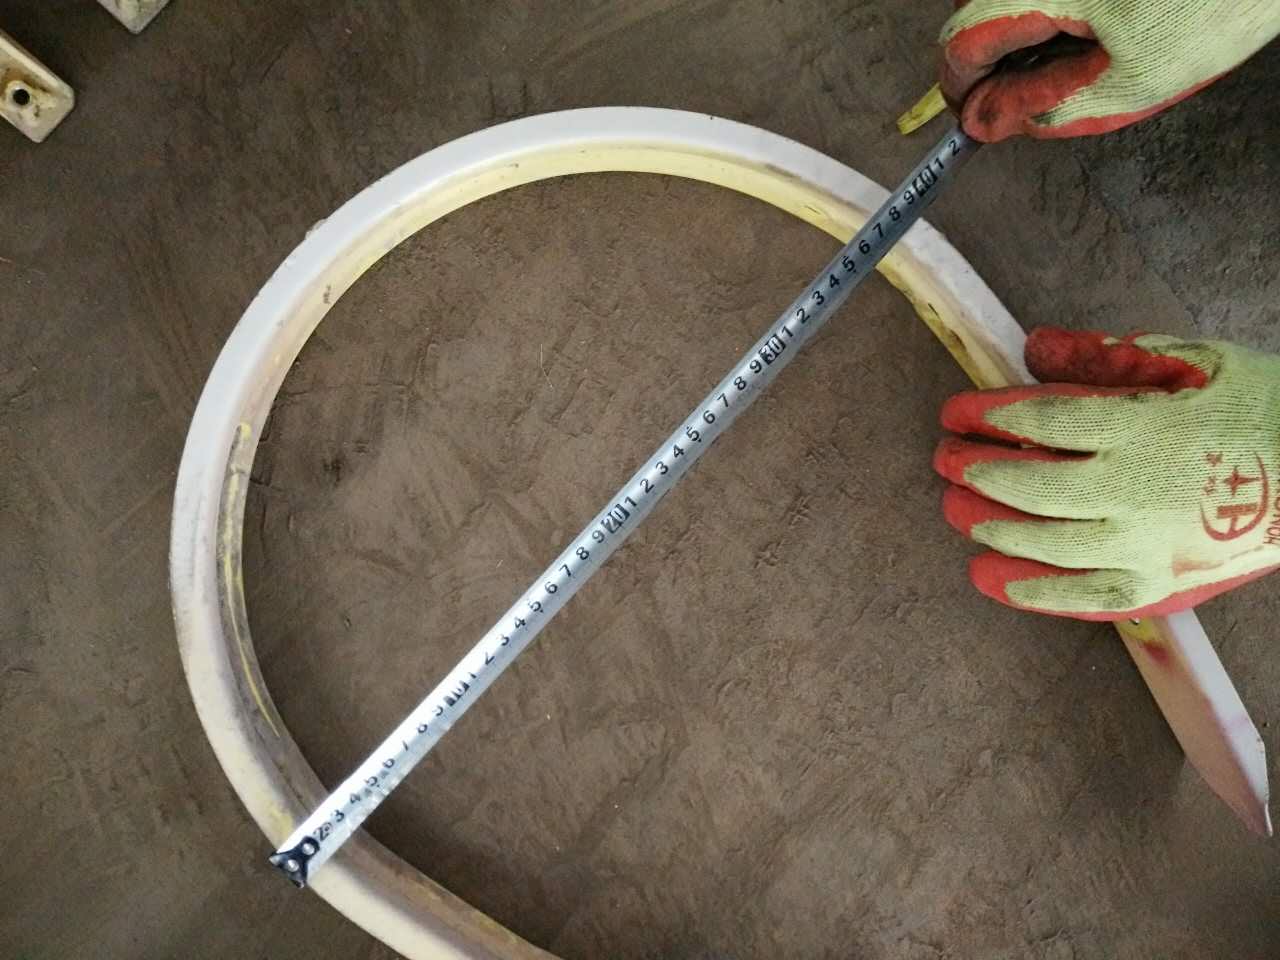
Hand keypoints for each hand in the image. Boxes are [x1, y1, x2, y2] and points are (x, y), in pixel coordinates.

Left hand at [934, 327, 1279, 619]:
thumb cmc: (1258, 410)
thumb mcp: (1193, 359)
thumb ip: (1108, 354)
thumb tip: (1033, 347)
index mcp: (1147, 427)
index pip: (1044, 421)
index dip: (988, 416)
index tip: (955, 411)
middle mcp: (1140, 491)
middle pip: (1033, 486)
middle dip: (975, 471)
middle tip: (946, 459)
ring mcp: (1148, 545)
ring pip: (1047, 544)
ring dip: (989, 526)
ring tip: (953, 509)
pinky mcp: (1159, 585)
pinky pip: (1082, 596)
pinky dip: (1030, 590)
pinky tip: (988, 575)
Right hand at [939, 0, 1279, 140]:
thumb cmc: (1215, 9)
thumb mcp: (1128, 83)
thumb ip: (1043, 107)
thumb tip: (983, 119)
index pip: (961, 42)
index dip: (960, 87)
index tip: (976, 115)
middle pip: (975, 13)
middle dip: (994, 59)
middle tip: (1039, 91)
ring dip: (1023, 33)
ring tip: (1079, 55)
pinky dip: (1052, 11)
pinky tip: (1094, 25)